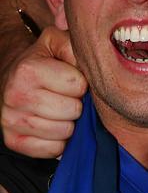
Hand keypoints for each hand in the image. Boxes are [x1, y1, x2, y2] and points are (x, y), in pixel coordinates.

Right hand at [1, 26, 85, 157]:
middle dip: (76, 104)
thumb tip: (91, 54)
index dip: (82, 84)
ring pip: (64, 132)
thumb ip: (74, 44)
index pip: (78, 86)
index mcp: (28, 70)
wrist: (15, 77)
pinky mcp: (12, 141)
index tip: (73, 80)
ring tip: (60, 110)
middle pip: (72, 111)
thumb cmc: (45, 60)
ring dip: (69, 123)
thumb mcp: (58, 42)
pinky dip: (59, 141)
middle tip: (67, 97)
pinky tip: (53, 125)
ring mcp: (11, 120)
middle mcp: (15, 96)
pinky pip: (52, 150)